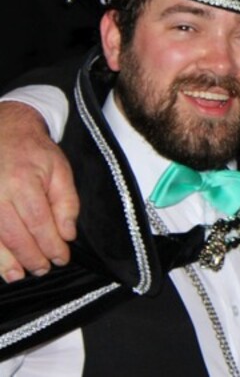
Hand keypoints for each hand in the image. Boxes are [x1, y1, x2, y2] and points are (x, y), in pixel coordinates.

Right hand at [0, 101, 77, 281]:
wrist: (5, 130)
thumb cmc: (34, 152)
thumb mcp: (60, 170)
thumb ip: (66, 203)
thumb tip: (67, 234)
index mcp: (24, 182)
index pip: (39, 223)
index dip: (51, 245)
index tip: (61, 257)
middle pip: (15, 235)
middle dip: (31, 257)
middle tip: (43, 269)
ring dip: (7, 261)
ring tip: (21, 274)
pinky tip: (1, 265)